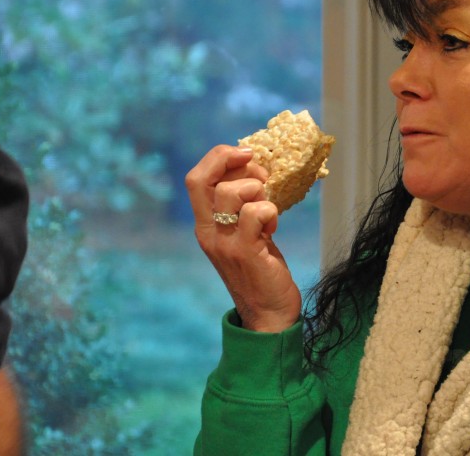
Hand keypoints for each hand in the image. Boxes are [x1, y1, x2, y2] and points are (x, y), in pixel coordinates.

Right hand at [185, 145, 301, 332]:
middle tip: (262, 178)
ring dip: (258, 191)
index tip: (246, 154)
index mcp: (205, 224)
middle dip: (236, 164)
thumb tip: (255, 167)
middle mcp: (207, 231)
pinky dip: (270, 212)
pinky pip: (255, 213)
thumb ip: (241, 205)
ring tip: (267, 210)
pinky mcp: (244, 252)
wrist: (268, 314)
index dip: (219, 157)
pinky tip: (273, 228)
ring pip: (232, 192)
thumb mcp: (244, 233)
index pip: (195, 178)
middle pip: (201, 178)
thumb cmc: (261, 268)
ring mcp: (223, 242)